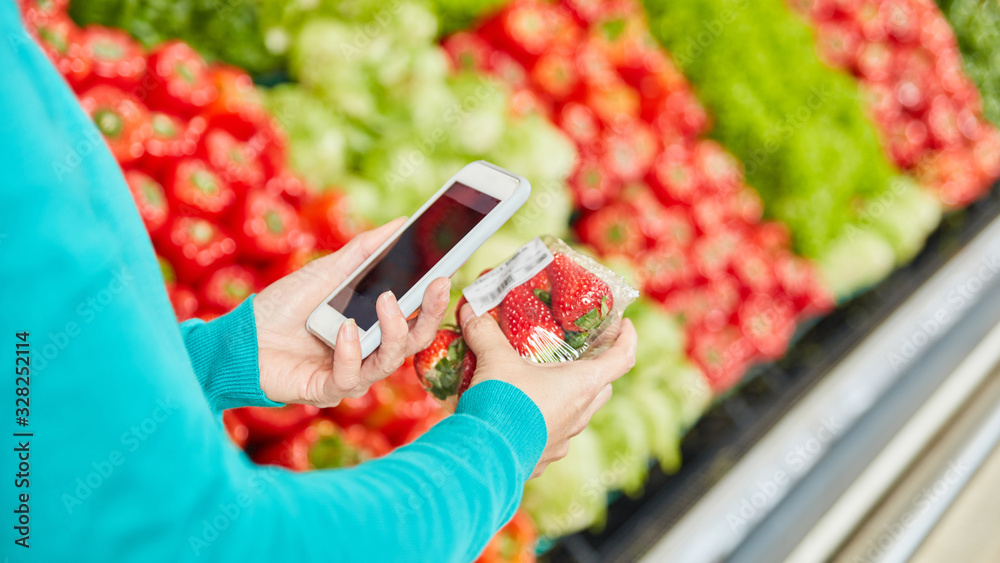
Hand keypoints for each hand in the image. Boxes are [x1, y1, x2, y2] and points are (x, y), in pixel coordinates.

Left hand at [253, 218, 450, 406]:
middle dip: (430, 314)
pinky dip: (349, 351)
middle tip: (439, 285)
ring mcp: (350, 373)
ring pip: (389, 362)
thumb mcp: (328, 271)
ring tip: (387, 301)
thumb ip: (365, 251)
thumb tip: (401, 222)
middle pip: (414, 342)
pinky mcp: (327, 391)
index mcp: (373, 327)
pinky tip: (344, 330)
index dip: (434, 299)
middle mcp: (368, 353)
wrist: (239, 337)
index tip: (448, 272)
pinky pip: (350, 377)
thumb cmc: (283, 307)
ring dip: (393, 331)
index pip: (415, 317)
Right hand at [458, 304, 636, 477]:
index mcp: (581, 385)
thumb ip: (485, 333)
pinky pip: (551, 435)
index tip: (625, 325)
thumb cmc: (502, 405)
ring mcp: (564, 439)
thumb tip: (471, 310)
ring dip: (567, 398)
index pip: (622, 358)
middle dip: (595, 370)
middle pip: (602, 388)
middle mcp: (580, 414)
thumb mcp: (494, 361)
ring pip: (578, 414)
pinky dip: (542, 422)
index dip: (627, 338)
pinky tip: (519, 416)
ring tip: (542, 385)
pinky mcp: (544, 457)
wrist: (484, 457)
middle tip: (578, 355)